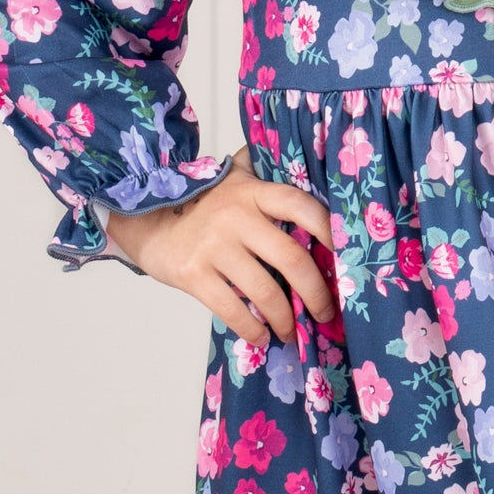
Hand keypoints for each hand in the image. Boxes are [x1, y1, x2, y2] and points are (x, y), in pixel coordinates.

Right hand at [102, 146, 335, 347]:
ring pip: (265, 291)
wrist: (146, 221)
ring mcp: (214, 246)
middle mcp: (236, 216)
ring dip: (285, 318)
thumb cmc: (201, 203)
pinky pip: (233, 309)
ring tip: (291, 330)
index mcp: (253, 192)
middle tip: (326, 311)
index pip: (301, 206)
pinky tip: (262, 336)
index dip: (331, 231)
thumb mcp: (233, 178)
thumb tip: (306, 157)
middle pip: (291, 258)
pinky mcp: (193, 274)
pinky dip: (253, 329)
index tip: (347, 259)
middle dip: (316, 292)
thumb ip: (263, 168)